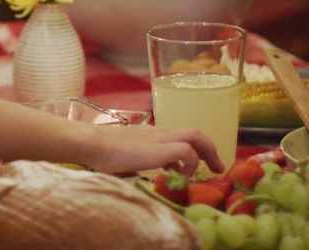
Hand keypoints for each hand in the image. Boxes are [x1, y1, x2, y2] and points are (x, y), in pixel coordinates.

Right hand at [85, 125, 224, 175]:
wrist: (91, 143)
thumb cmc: (98, 152)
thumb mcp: (122, 157)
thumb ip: (133, 163)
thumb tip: (133, 175)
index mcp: (150, 135)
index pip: (179, 137)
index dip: (193, 150)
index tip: (194, 167)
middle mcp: (158, 133)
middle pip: (195, 132)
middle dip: (210, 150)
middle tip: (217, 167)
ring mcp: (160, 138)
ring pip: (196, 136)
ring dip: (208, 154)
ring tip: (211, 171)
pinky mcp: (160, 148)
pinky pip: (188, 151)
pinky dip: (191, 164)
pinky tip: (180, 176)